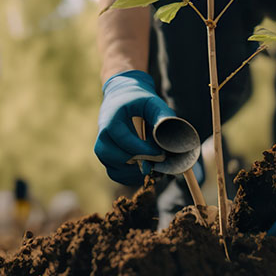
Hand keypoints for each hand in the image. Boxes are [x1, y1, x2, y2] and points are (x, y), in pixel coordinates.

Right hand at [95, 70, 175, 184]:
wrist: (123, 97)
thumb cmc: (139, 101)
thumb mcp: (152, 102)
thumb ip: (162, 117)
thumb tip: (173, 139)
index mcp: (111, 119)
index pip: (123, 139)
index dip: (143, 149)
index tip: (161, 154)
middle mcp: (102, 135)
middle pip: (113, 156)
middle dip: (138, 161)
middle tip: (158, 160)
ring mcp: (102, 148)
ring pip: (114, 168)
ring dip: (134, 172)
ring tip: (153, 166)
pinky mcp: (107, 158)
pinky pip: (116, 174)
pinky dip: (131, 177)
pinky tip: (146, 170)